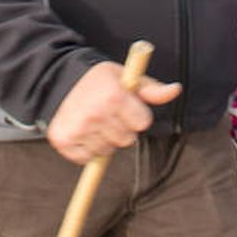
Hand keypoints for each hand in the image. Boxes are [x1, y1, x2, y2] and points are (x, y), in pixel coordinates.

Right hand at [47, 61, 180, 164]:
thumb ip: (153, 89)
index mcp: (114, 96)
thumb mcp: (127, 78)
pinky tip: (82, 130)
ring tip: (93, 120)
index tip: (124, 104)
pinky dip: (87, 149)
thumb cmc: (100, 80)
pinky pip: (87, 158)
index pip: (143, 123)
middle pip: (127, 139)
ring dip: (104, 139)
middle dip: (121, 128)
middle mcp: (96, 113)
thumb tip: (175, 89)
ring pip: (107, 150)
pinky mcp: (64, 140)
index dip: (136, 114)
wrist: (61, 81)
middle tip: (107, 112)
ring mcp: (78, 128)